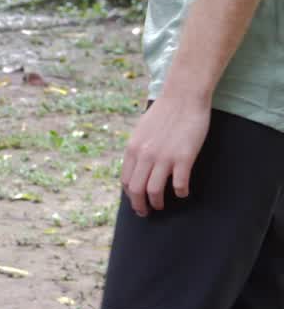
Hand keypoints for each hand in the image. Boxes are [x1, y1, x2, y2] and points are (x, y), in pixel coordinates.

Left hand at [120, 96, 210, 216]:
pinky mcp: (183, 157)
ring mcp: (164, 157)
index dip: (129, 195)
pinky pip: (179, 184)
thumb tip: (136, 166)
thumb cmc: (164, 112)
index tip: (135, 201)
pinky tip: (183, 192)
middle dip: (139, 205)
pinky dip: (180, 192)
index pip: (126, 180)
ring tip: (161, 206)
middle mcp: (144, 155)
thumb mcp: (141, 131)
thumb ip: (138, 149)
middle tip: (145, 212)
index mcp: (133, 149)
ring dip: (157, 203)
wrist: (183, 96)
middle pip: (136, 190)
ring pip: (154, 191)